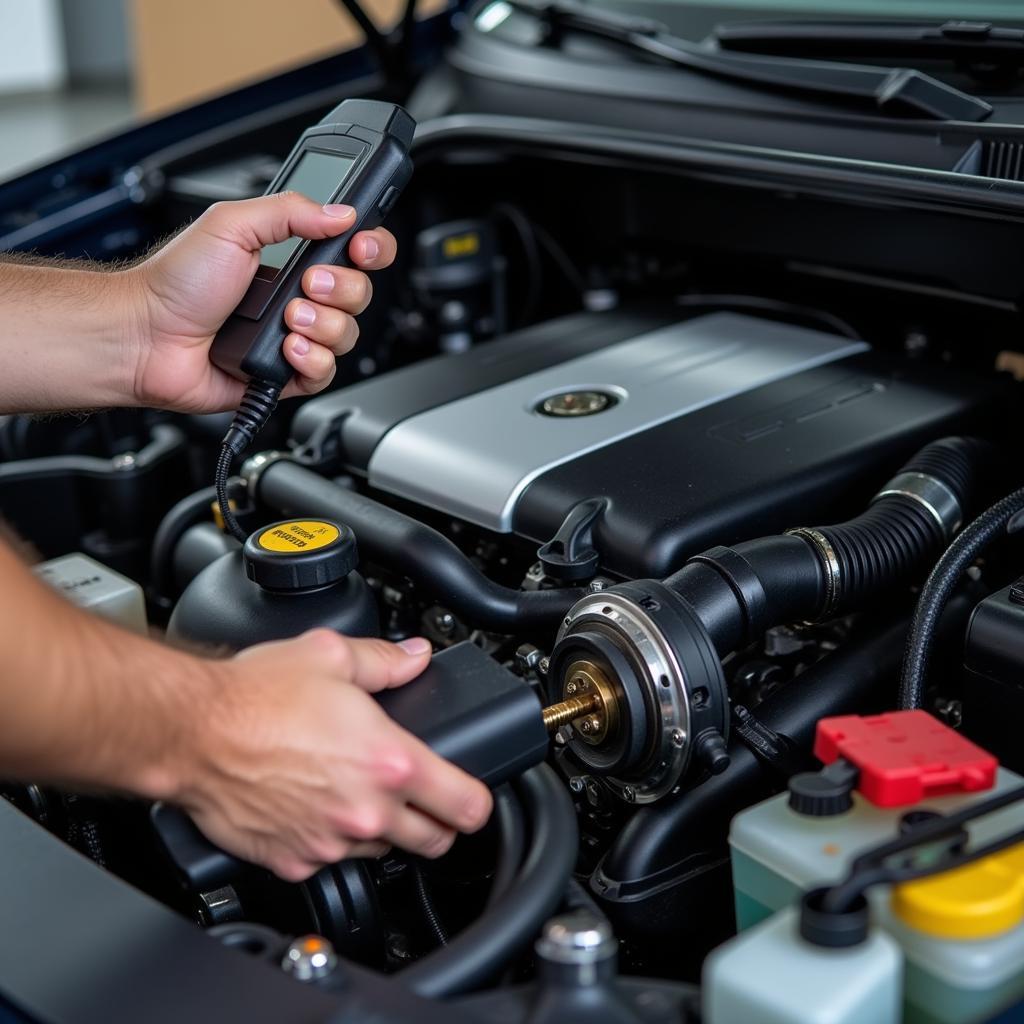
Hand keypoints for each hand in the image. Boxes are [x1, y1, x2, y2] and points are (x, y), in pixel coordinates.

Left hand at [124, 192, 396, 412]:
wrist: (147, 338)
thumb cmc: (174, 284)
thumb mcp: (230, 224)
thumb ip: (289, 210)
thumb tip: (340, 211)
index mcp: (291, 258)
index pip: (354, 251)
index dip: (371, 249)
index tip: (360, 247)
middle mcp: (297, 297)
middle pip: (360, 295)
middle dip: (340, 290)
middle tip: (304, 285)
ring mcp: (294, 336)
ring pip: (347, 336)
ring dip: (321, 326)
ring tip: (284, 321)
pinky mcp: (286, 374)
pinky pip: (326, 373)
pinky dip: (311, 361)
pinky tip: (284, 349)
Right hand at [176, 630, 492, 881]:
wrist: (192, 732)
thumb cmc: (254, 696)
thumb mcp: (332, 656)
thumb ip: (386, 661)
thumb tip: (414, 657)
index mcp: (389, 762)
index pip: (468, 806)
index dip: (477, 801)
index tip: (472, 796)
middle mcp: (366, 810)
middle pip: (434, 842)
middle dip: (436, 822)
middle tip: (422, 798)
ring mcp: (329, 842)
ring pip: (382, 853)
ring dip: (382, 830)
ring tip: (357, 793)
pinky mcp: (293, 860)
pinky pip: (330, 861)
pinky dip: (331, 841)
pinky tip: (315, 806)